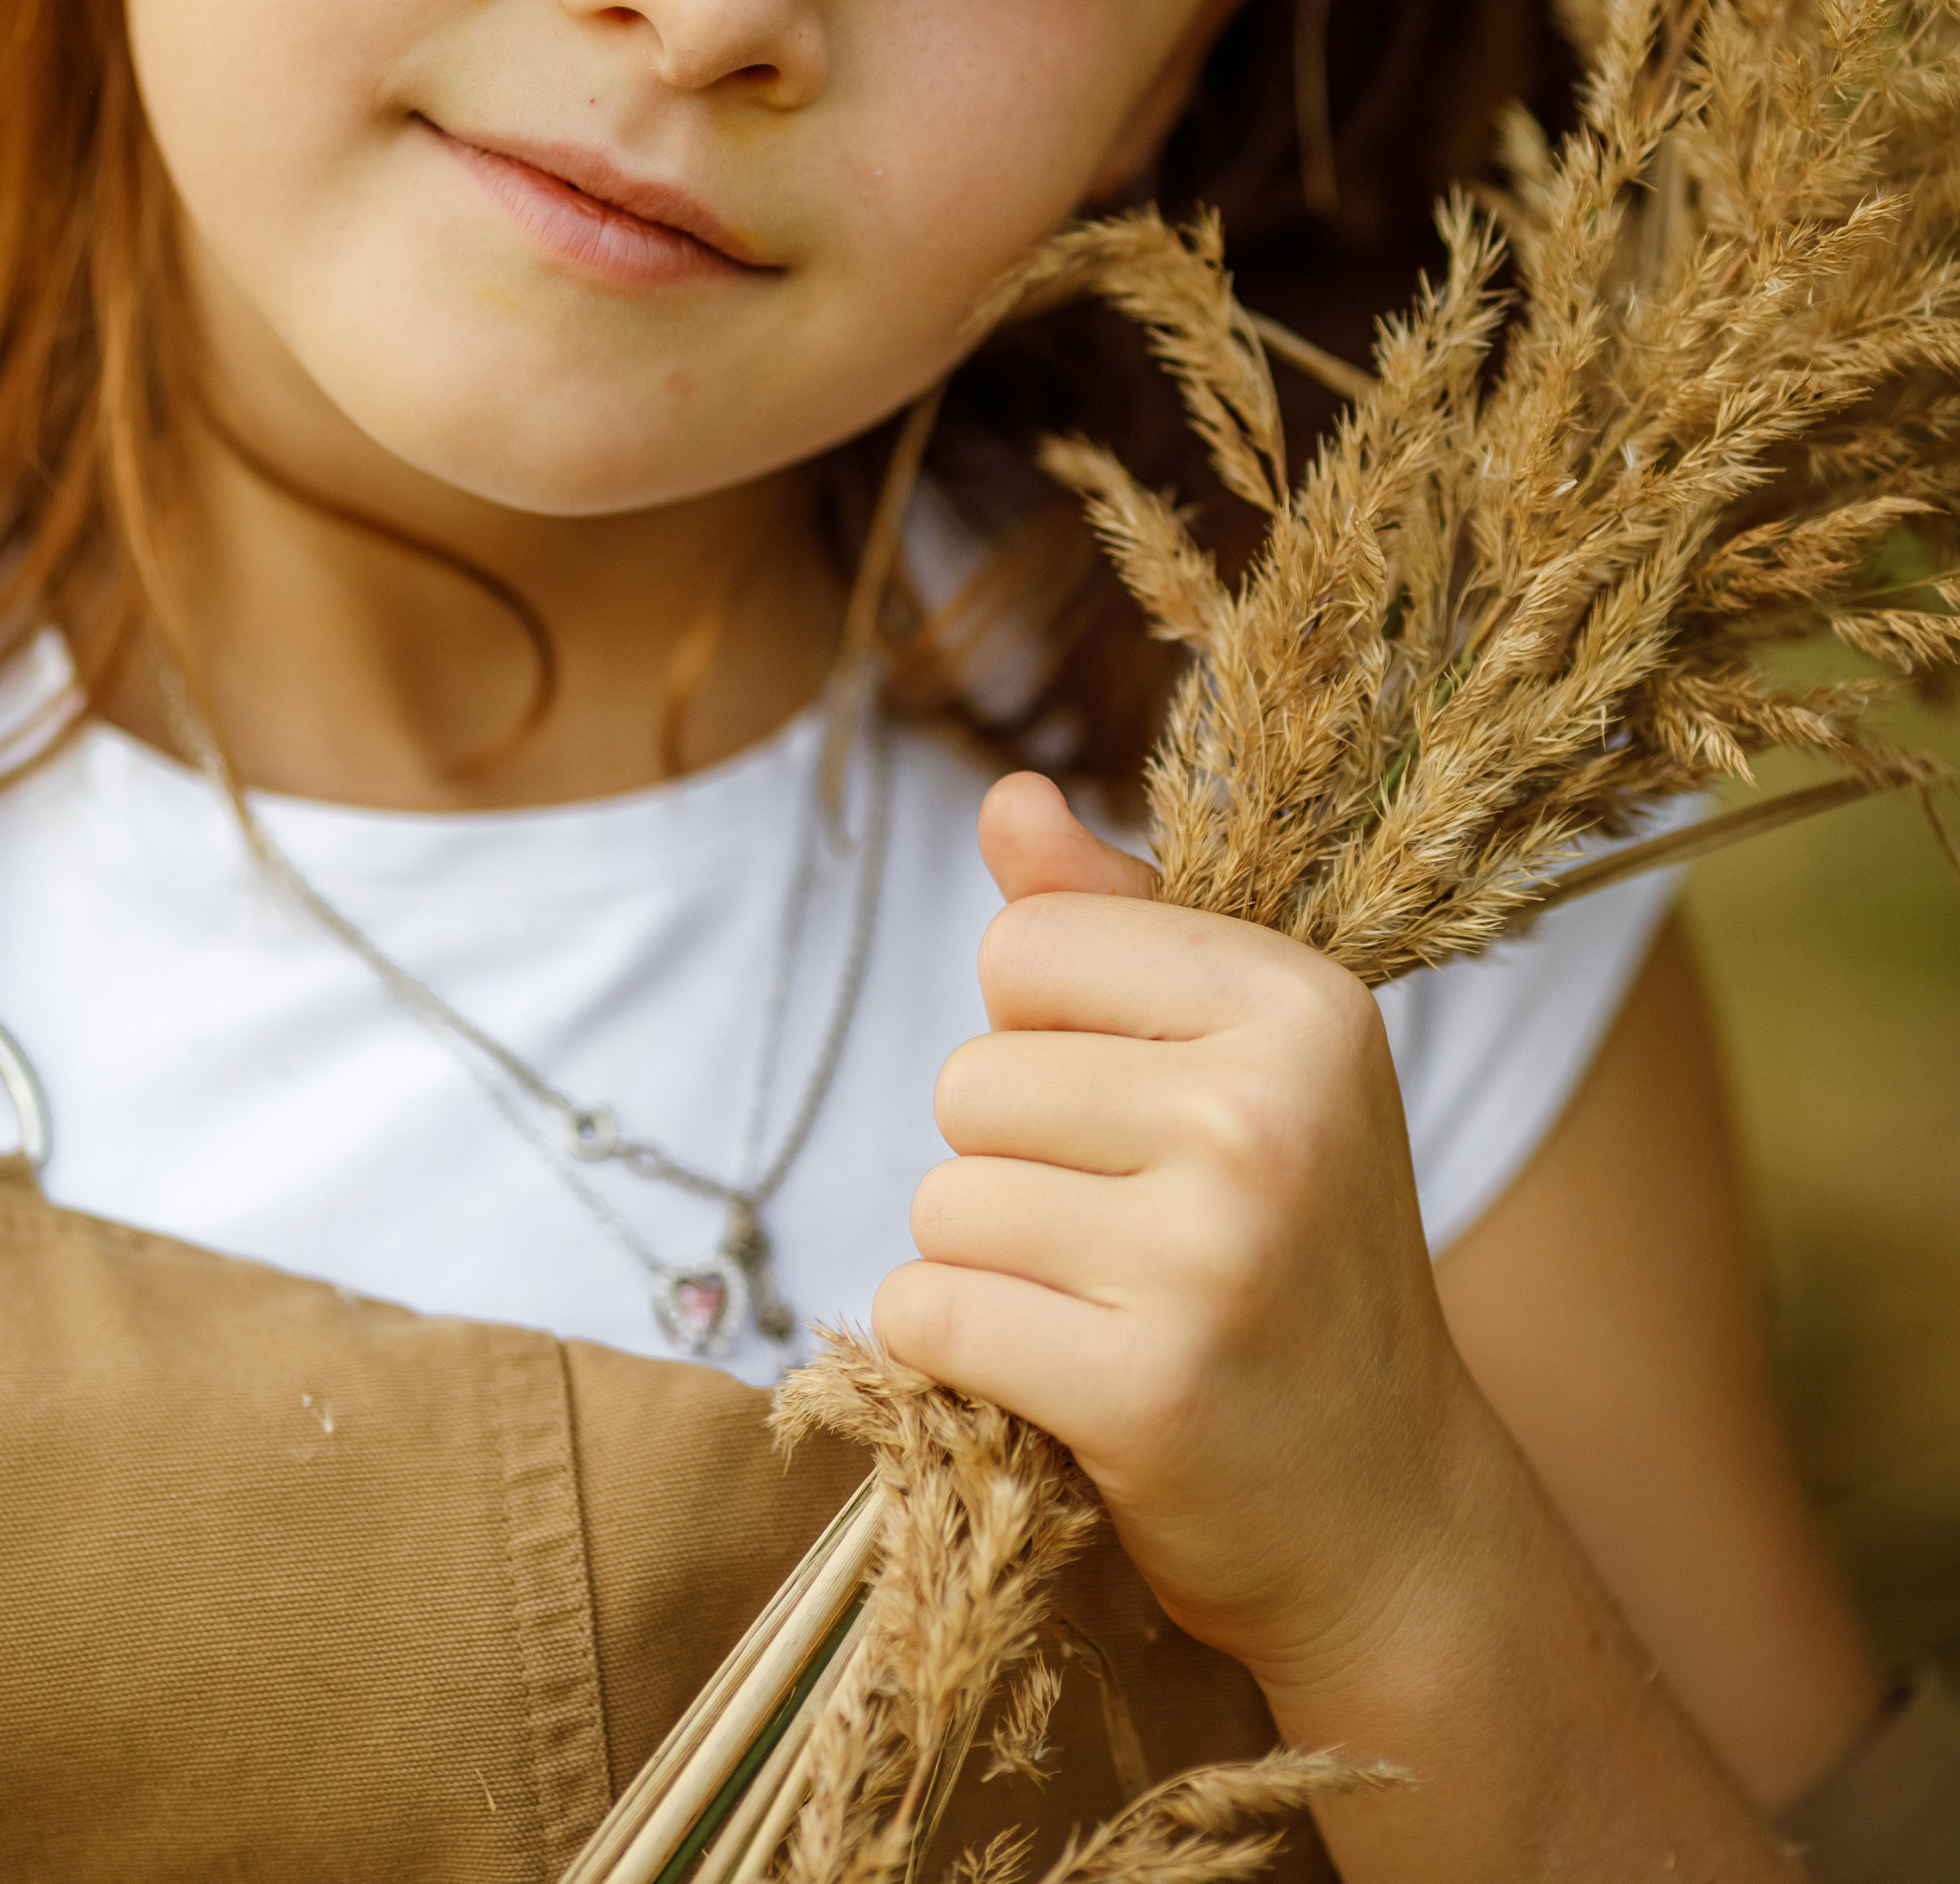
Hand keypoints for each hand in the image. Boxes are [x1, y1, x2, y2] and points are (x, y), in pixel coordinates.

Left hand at [871, 771, 1489, 1688]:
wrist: (1390, 1521)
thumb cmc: (1292, 1264)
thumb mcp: (1242, 1065)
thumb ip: (1112, 923)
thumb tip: (1006, 798)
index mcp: (1303, 1003)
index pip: (1028, 947)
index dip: (1044, 1036)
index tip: (1140, 1118)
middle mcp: (1268, 1112)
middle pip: (971, 1078)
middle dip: (1011, 1163)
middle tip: (1128, 1240)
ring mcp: (1213, 1253)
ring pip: (943, 1200)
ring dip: (985, 1267)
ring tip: (1104, 1311)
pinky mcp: (1145, 1387)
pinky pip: (929, 1312)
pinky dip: (954, 1354)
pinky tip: (1056, 1382)